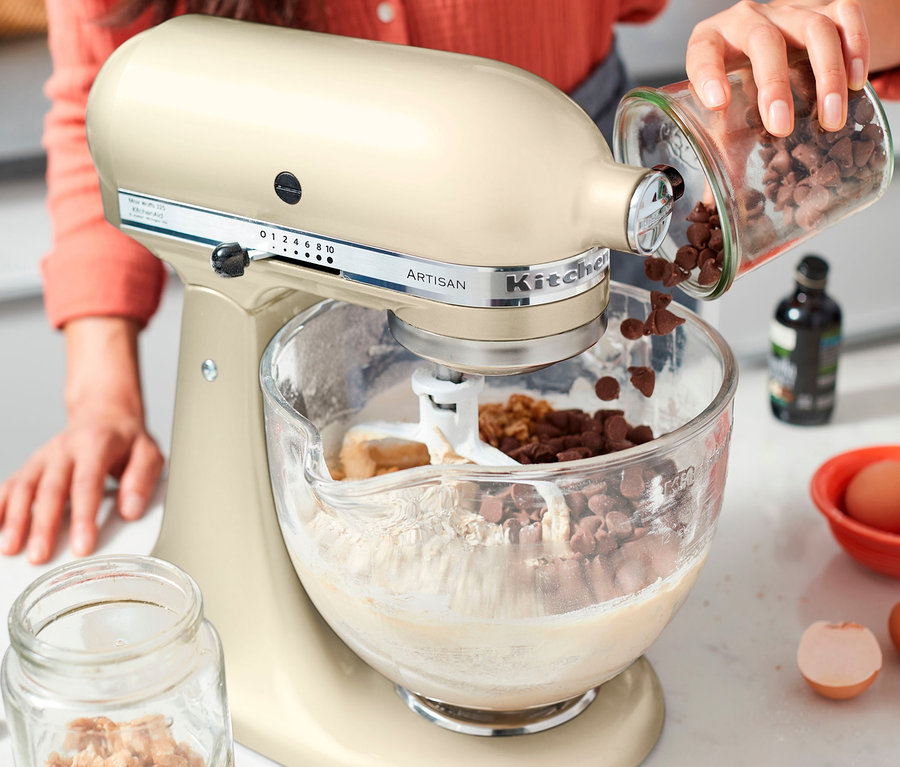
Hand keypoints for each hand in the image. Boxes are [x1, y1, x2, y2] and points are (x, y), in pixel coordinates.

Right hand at [0, 317, 163, 563]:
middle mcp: (64, 449)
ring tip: (11, 550)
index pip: (87, 483)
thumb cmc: (127, 440)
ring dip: (15, 520)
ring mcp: (44, 457)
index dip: (83, 516)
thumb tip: (130, 511)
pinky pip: (9, 486)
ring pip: (24, 488)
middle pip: (51, 489)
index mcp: (96, 444)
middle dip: (43, 525)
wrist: (104, 413)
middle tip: (40, 556)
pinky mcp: (31, 466)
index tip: (82, 547)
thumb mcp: (148, 453)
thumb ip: (141, 480)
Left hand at [686, 0, 869, 134]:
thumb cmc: (740, 84)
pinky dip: (857, 47)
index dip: (708, 74)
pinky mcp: (825, 8)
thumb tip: (713, 205)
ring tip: (830, 118)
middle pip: (764, 40)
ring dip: (826, 75)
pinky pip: (847, 16)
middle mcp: (748, 21)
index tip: (718, 103)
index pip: (703, 50)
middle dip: (774, 84)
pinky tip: (857, 82)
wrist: (775, 45)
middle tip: (781, 125)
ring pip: (813, 29)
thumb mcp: (724, 111)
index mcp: (713, 42)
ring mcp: (789, 12)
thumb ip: (719, 147)